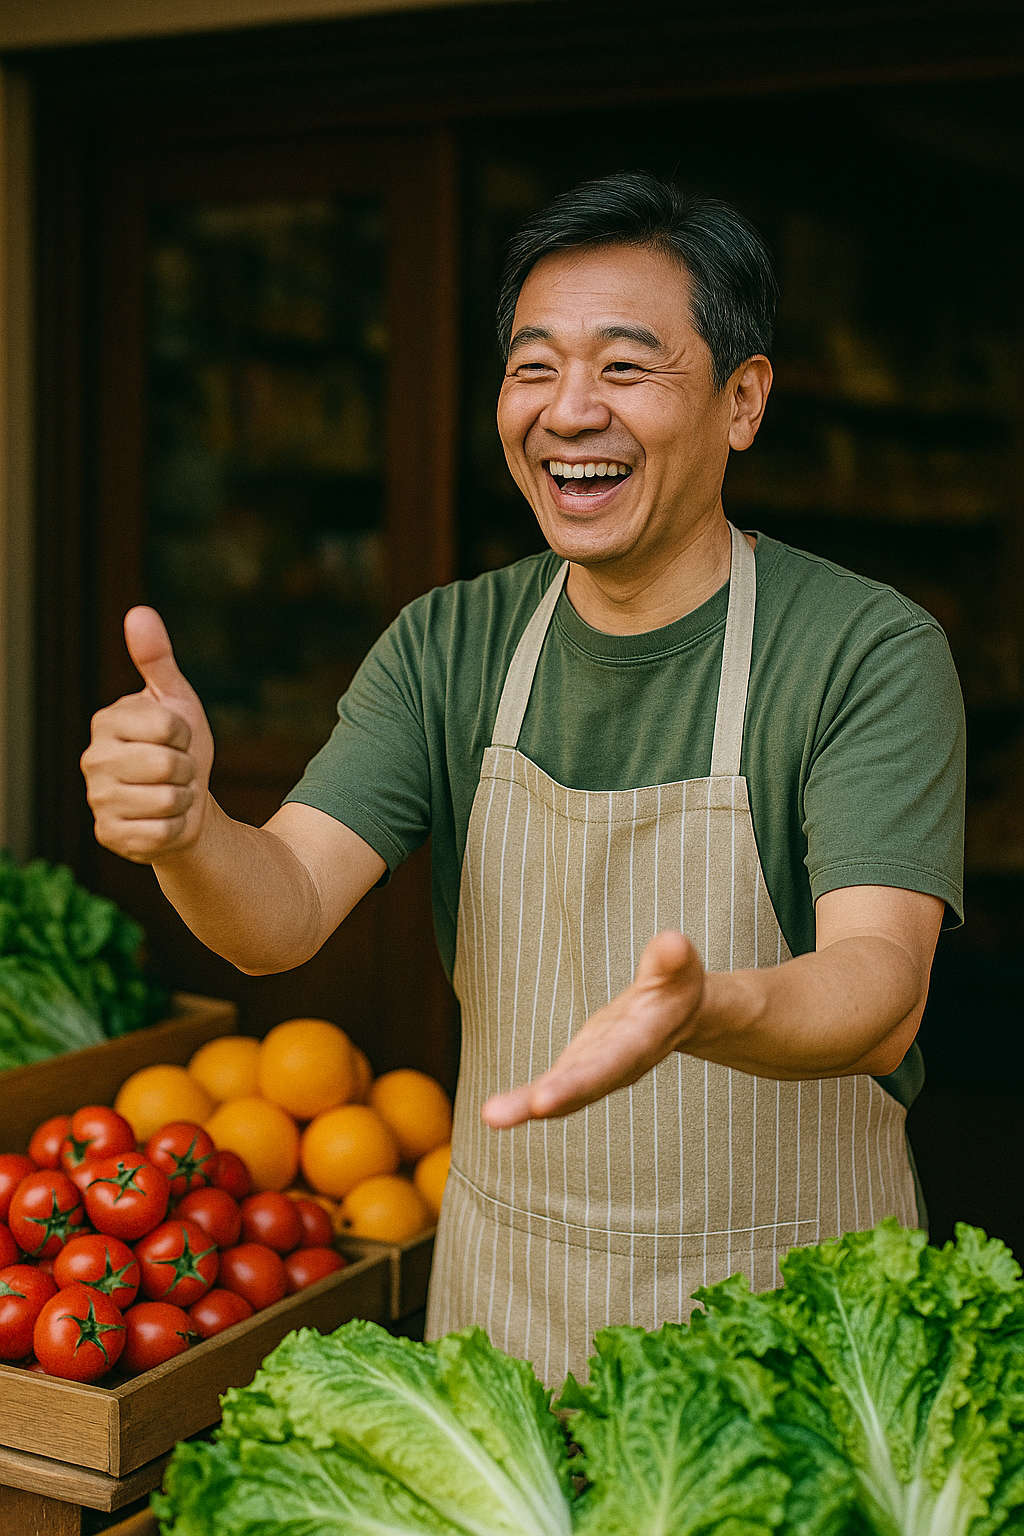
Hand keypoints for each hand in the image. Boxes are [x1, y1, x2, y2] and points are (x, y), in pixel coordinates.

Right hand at [81, 608, 214, 862]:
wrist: (183, 803)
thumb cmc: (178, 747)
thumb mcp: (175, 700)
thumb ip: (157, 659)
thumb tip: (139, 613)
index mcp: (107, 721)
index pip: (168, 726)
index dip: (186, 734)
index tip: (178, 738)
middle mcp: (93, 760)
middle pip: (168, 764)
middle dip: (186, 769)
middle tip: (176, 771)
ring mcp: (98, 800)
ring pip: (168, 800)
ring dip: (183, 800)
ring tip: (170, 794)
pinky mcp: (109, 836)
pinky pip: (162, 833)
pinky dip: (175, 828)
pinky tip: (163, 820)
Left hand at [480, 929, 705, 1127]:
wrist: (677, 1014)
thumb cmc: (676, 987)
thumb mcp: (677, 969)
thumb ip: (671, 959)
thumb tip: (673, 942)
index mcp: (643, 1040)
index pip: (611, 1061)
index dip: (579, 1080)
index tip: (543, 1098)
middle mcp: (617, 1065)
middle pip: (584, 1085)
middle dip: (555, 1097)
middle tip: (513, 1112)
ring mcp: (595, 1071)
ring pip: (562, 1094)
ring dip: (526, 1107)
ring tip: (491, 1116)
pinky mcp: (578, 1068)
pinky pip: (550, 1088)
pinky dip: (524, 1102)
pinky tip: (494, 1112)